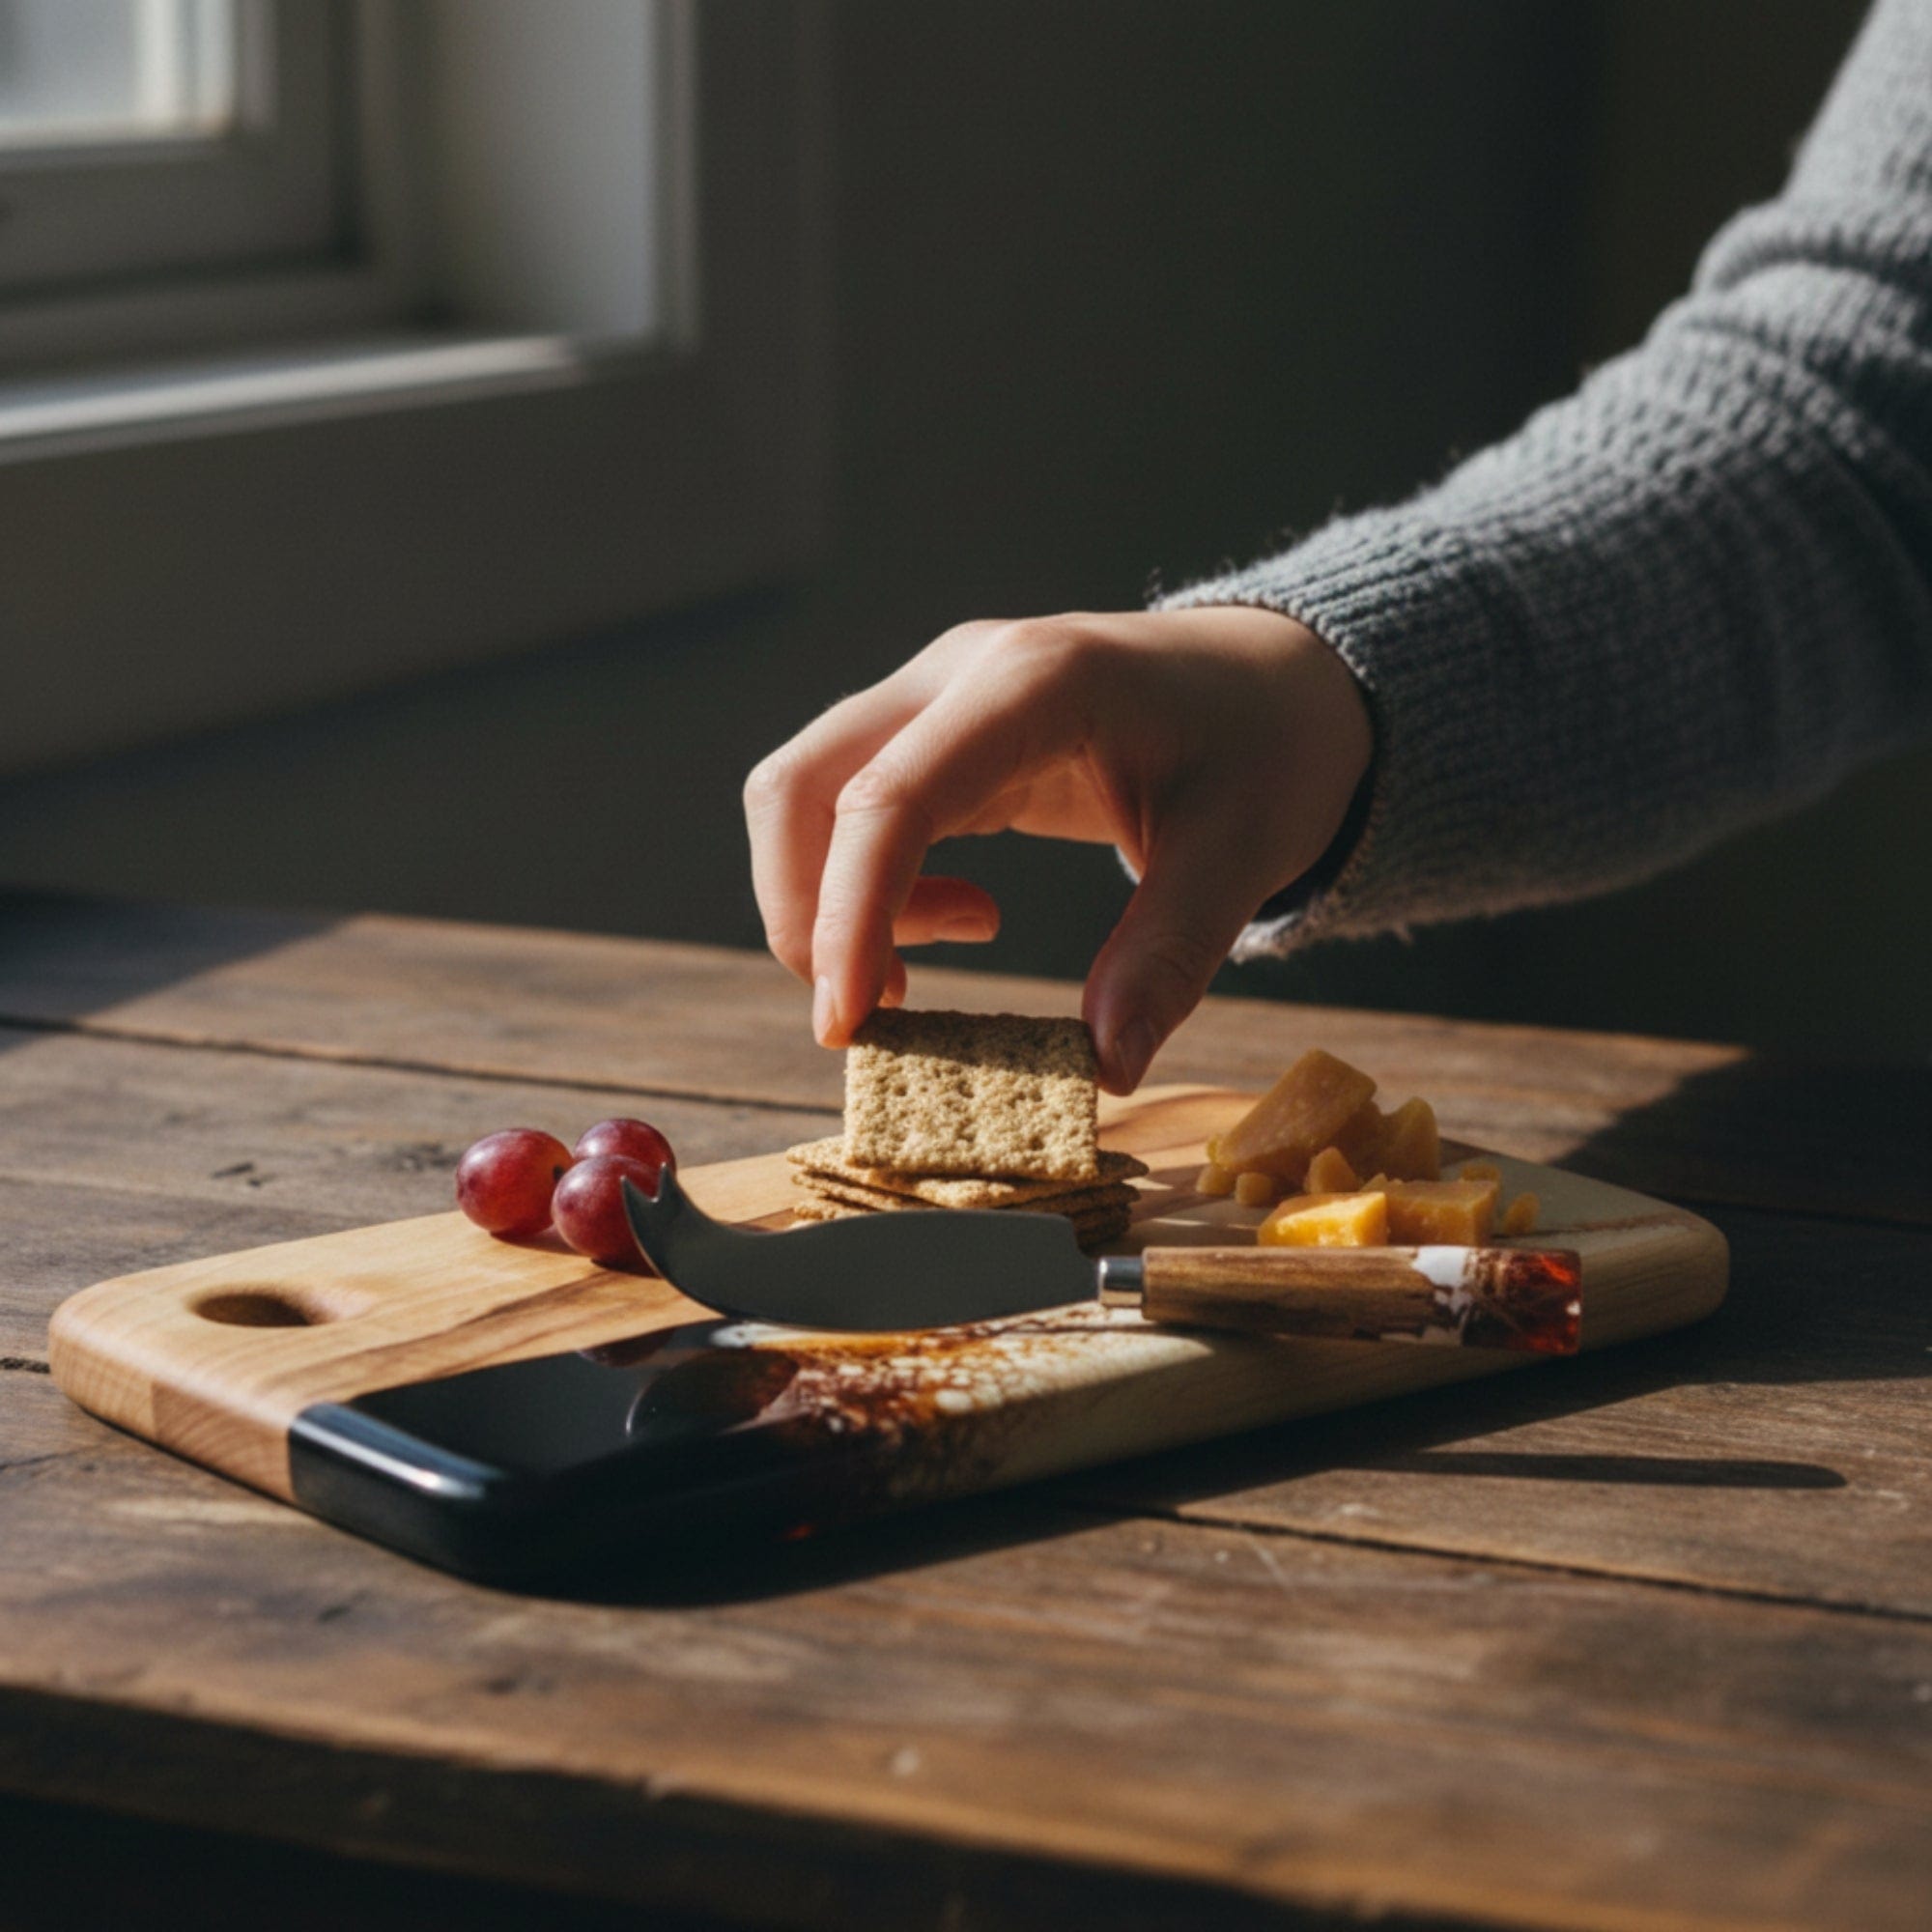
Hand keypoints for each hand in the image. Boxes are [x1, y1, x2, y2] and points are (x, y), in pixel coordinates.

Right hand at [743, 607, 1372, 1092]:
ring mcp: (937, 696)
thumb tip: (1105, 1068)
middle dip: (806, 916)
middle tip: (868, 1020)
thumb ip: (1170, 955)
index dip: (850, 912)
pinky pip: (851, 809)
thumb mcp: (1243, 850)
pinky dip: (868, 891)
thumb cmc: (1268, 745)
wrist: (1278, 676)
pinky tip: (966, 921)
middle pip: (802, 784)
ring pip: (804, 796)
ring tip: (920, 979)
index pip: (892, 794)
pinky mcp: (936, 734)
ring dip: (827, 906)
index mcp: (1037, 681)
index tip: (848, 1024)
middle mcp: (961, 673)